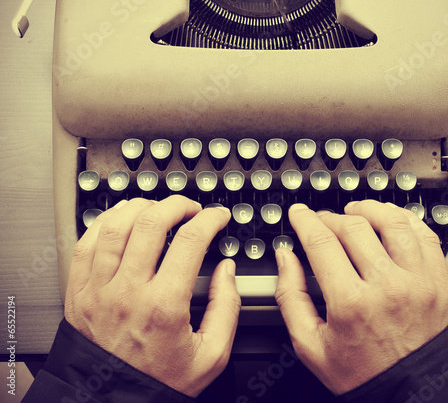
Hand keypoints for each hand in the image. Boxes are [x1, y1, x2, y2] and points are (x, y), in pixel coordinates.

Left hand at [64, 195, 240, 396]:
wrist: (113, 402)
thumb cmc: (159, 380)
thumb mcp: (211, 354)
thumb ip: (227, 308)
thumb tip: (226, 270)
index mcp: (164, 306)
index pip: (191, 240)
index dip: (210, 219)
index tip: (217, 217)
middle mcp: (128, 292)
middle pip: (152, 222)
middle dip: (178, 204)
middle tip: (190, 208)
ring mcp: (99, 289)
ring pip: (117, 225)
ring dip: (141, 206)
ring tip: (157, 208)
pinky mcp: (79, 292)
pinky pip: (86, 243)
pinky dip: (106, 222)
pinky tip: (121, 218)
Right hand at [275, 200, 447, 394]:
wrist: (410, 390)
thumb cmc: (361, 370)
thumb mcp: (310, 343)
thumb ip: (290, 296)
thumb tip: (285, 257)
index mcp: (351, 303)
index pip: (321, 242)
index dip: (305, 220)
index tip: (299, 213)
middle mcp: (387, 288)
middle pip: (353, 227)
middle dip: (330, 217)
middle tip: (322, 221)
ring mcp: (417, 282)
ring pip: (392, 222)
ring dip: (368, 209)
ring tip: (355, 211)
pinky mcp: (439, 282)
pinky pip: (424, 234)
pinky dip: (404, 219)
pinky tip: (389, 220)